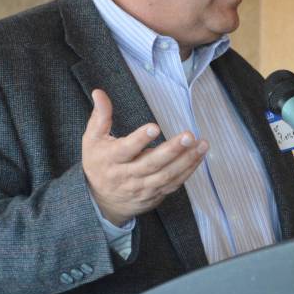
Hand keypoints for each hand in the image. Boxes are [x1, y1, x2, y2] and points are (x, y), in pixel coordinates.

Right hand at [81, 89, 207, 226]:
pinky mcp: (155, 193)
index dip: (139, 139)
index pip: (126, 150)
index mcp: (111, 159)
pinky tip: (198, 156)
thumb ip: (99, 117)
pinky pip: (174, 183)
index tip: (154, 127)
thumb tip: (99, 92)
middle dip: (171, 150)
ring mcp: (143, 187)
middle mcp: (128, 175)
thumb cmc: (99, 164)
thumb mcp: (92, 140)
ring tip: (201, 144)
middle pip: (151, 164)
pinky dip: (188, 170)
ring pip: (166, 175)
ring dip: (186, 160)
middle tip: (188, 136)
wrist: (102, 201)